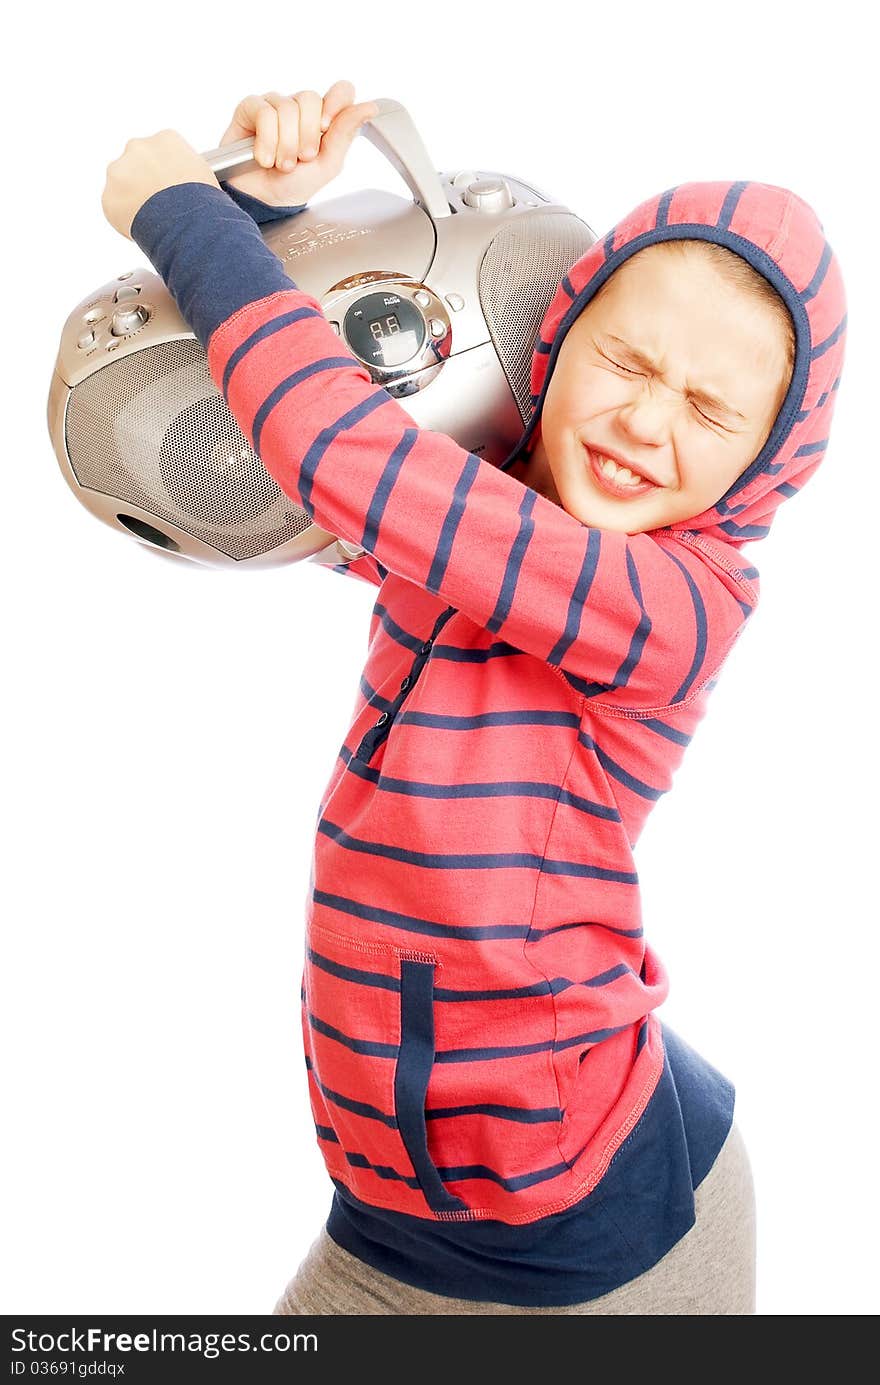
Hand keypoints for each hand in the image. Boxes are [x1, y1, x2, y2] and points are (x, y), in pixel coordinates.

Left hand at [102, 129, 218, 239]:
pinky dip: (124, 217)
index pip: (161, 151)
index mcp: (166, 139)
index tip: (170, 186)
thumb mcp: (205, 175)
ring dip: (131, 196)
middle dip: (145, 180)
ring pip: (122, 183)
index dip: (167, 171)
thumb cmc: (201, 203)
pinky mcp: (109, 196)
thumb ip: (187, 168)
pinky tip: (140, 225)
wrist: (187, 225)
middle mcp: (138, 147)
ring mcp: (120, 170)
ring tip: (150, 217)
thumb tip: (184, 179)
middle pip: (137, 162)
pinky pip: (114, 207)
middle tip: (159, 202)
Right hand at [218, 81, 379, 206]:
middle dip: (306, 136)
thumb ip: (345, 134)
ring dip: (285, 145)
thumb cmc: (296, 184)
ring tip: (282, 164)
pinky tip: (264, 157)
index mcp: (324, 118)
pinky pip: (264, 113)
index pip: (341, 91)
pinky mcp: (251, 107)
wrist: (264, 200)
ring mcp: (275, 104)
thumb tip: (369, 107)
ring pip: (286, 108)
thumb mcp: (328, 164)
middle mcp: (300, 107)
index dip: (335, 103)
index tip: (326, 128)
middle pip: (310, 99)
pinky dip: (267, 141)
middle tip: (301, 158)